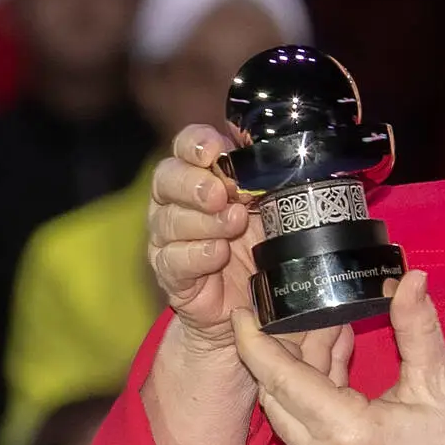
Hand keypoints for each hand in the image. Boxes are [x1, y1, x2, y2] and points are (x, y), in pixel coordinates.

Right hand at [146, 124, 261, 354]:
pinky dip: (197, 255)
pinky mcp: (170, 274)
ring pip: (170, 220)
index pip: (185, 147)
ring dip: (204, 221)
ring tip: (234, 224)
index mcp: (200, 175)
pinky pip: (173, 260)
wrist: (250, 300)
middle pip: (166, 178)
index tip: (213, 151)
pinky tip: (217, 253)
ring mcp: (168, 238)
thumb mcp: (270, 207)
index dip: (195, 143)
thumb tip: (277, 150)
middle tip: (220, 194)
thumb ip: (266, 179)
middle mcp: (175, 202)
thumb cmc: (259, 243)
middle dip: (194, 184)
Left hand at [232, 270, 444, 444]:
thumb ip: (417, 324)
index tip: (244, 309)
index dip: (256, 342)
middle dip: (281, 349)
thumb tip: (408, 277)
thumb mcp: (443, 382)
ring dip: (300, 371)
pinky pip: (306, 431)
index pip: (282, 379)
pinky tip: (339, 362)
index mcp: (347, 433)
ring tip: (331, 327)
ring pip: (290, 413)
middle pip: (277, 395)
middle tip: (299, 308)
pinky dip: (313, 394)